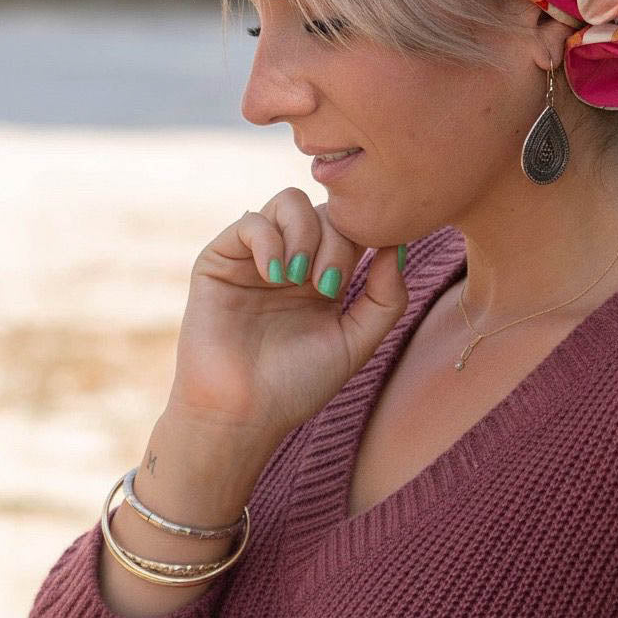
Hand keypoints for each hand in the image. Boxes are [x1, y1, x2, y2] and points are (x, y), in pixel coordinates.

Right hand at [164, 188, 408, 447]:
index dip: (367, 234)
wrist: (242, 415)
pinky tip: (275, 277)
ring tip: (301, 280)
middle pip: (327, 210)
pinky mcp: (219, 259)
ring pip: (290, 201)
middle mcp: (292, 257)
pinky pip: (250, 221)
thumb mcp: (357, 340)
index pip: (353, 225)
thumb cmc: (298, 384)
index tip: (372, 262)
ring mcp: (256, 255)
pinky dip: (270, 241)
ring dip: (307, 234)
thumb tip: (399, 246)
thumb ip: (387, 296)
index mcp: (325, 272)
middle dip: (338, 243)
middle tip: (329, 288)